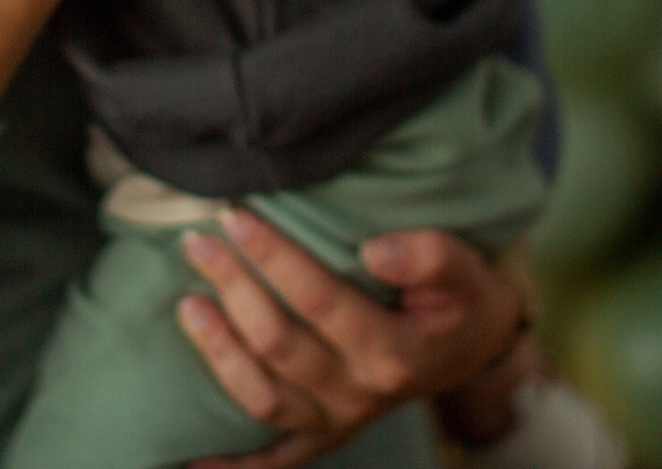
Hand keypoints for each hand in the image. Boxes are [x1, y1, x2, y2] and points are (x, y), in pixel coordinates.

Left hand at [174, 211, 530, 468]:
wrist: (472, 344)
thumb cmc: (459, 296)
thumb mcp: (462, 267)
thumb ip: (428, 256)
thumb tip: (375, 252)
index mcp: (394, 351)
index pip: (319, 300)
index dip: (273, 257)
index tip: (236, 218)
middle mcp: (361, 394)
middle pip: (279, 344)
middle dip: (233, 288)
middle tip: (198, 242)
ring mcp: (338, 421)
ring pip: (262, 398)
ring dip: (218, 351)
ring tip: (189, 304)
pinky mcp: (324, 436)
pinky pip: (272, 460)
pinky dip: (231, 464)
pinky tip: (189, 459)